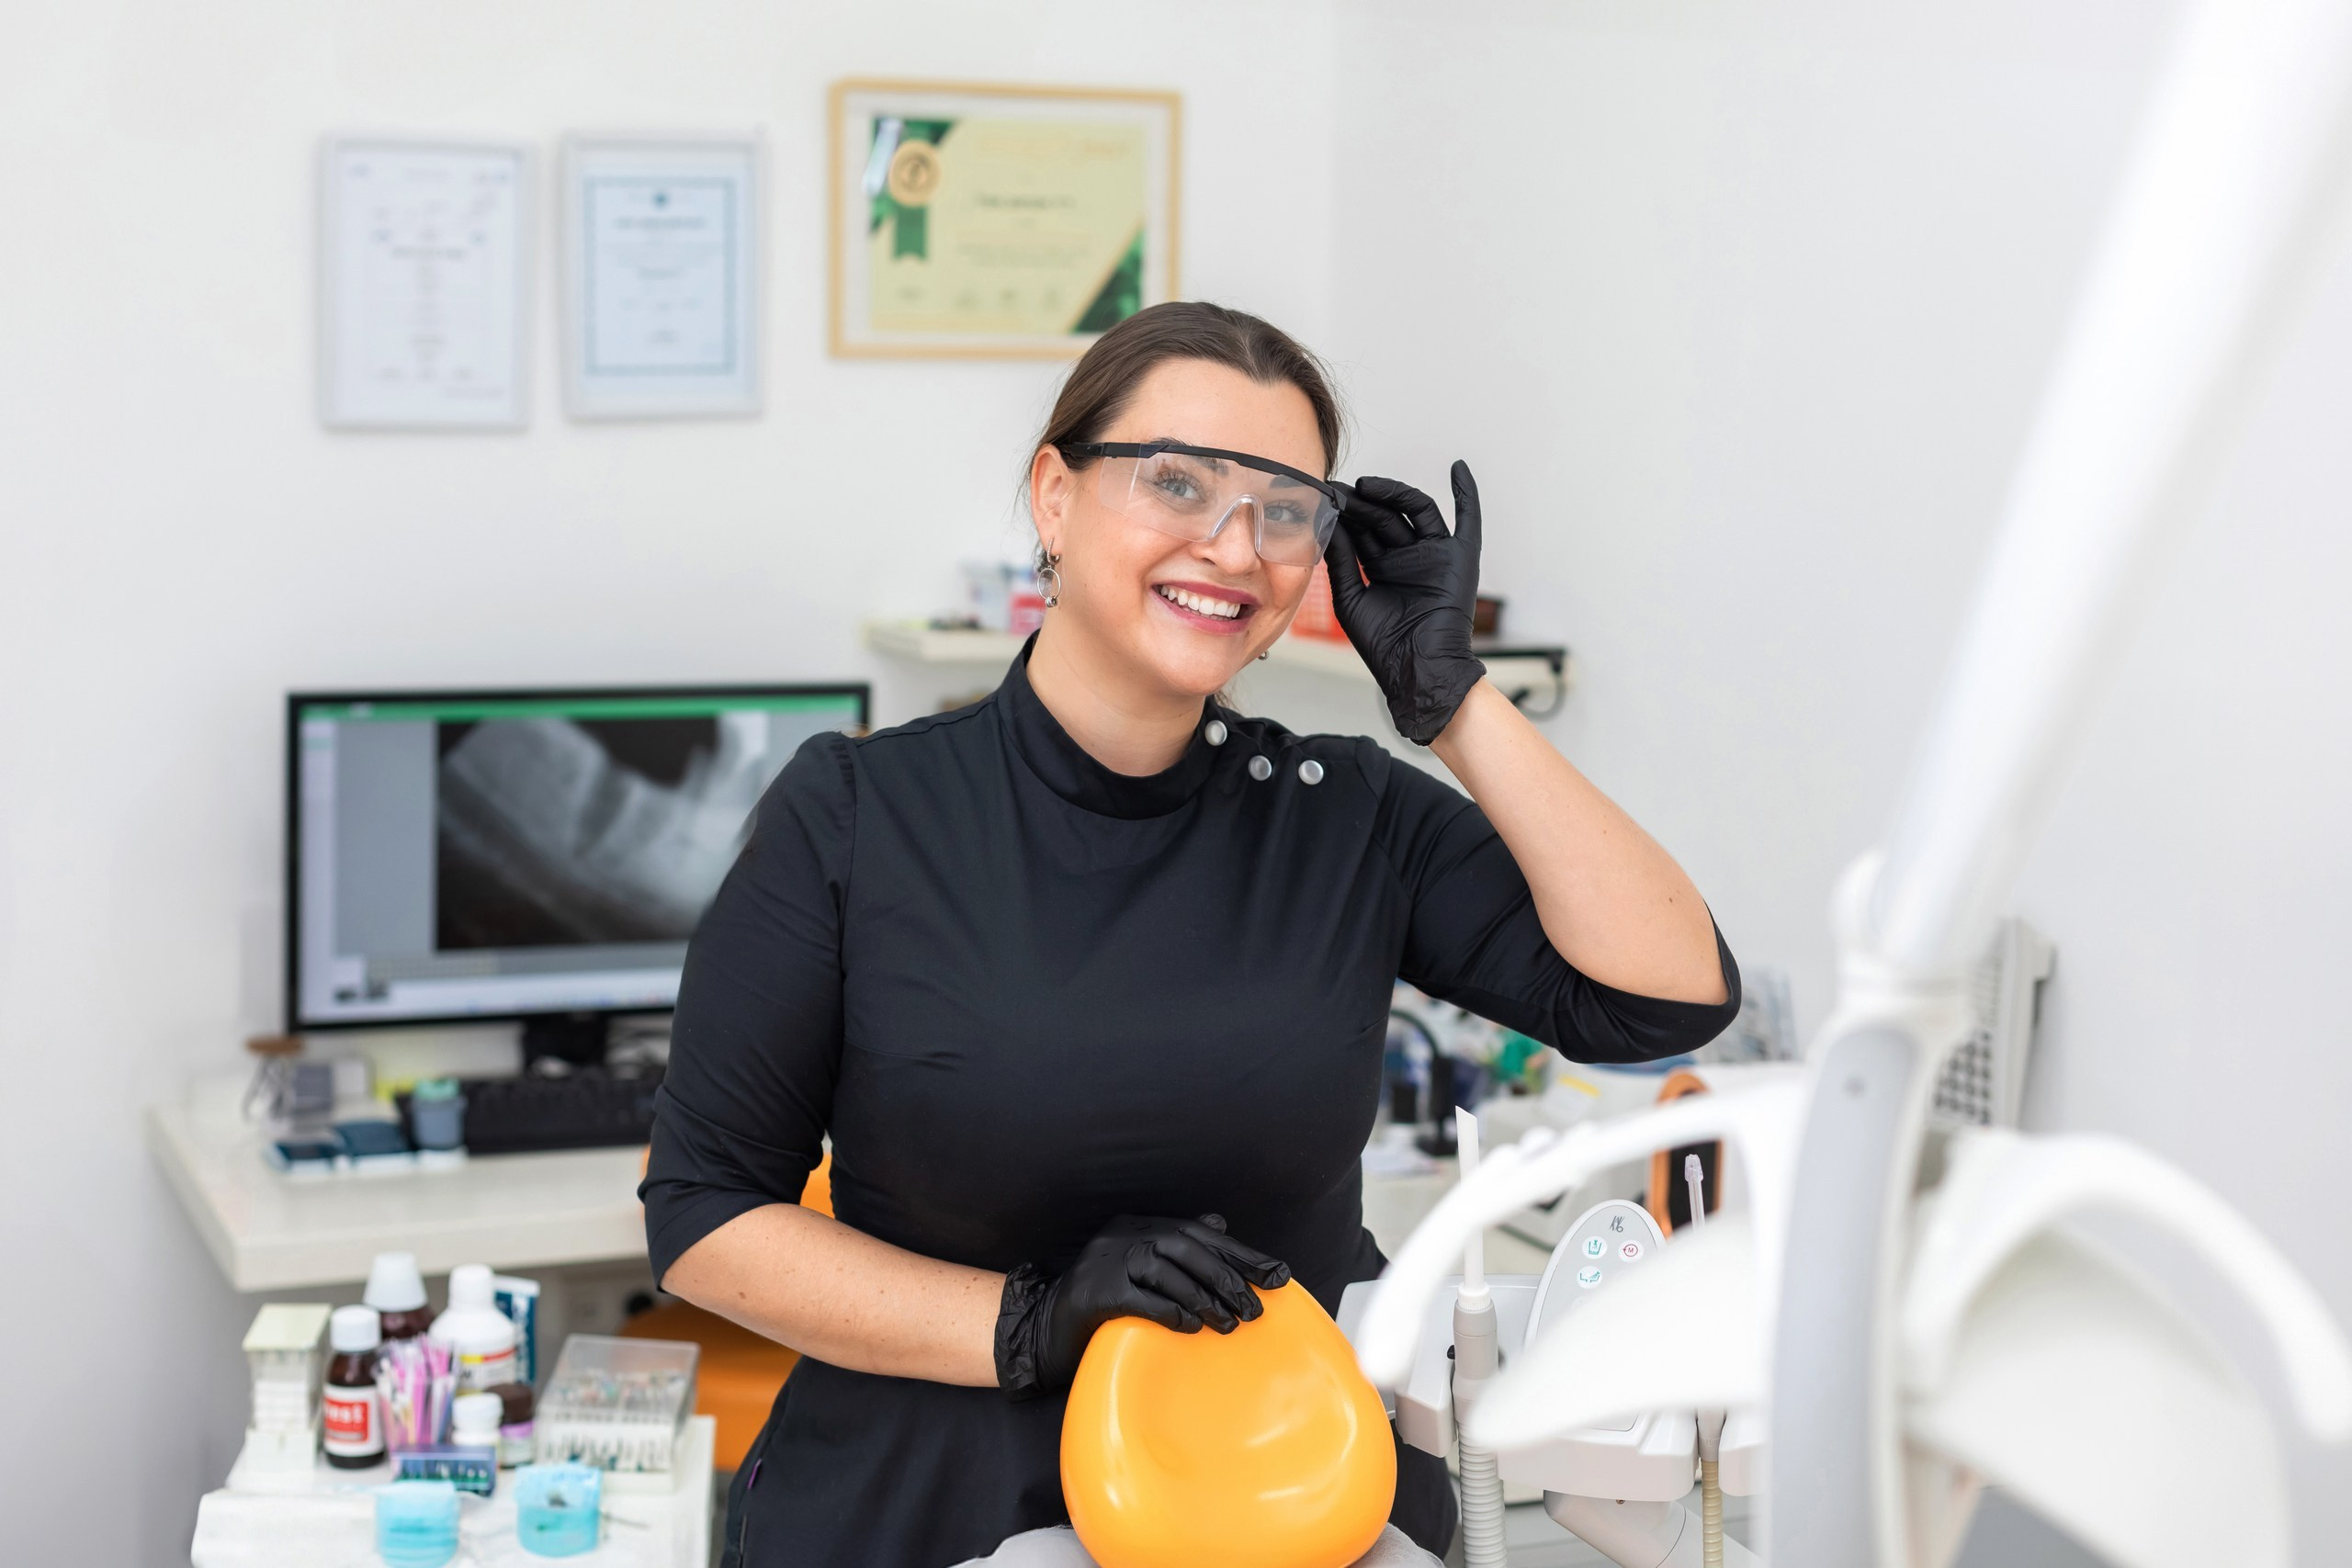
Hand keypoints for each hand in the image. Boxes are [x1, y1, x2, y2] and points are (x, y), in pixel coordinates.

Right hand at [995, 1214, 1290, 1398]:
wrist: (1043, 1330)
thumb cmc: (1101, 1303)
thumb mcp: (1140, 1270)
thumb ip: (1175, 1246)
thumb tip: (1220, 1222)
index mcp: (1139, 1225)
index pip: (1200, 1234)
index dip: (1241, 1254)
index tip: (1278, 1276)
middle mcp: (1123, 1234)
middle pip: (1187, 1248)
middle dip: (1228, 1278)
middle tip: (1256, 1309)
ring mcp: (1106, 1260)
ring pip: (1167, 1271)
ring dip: (1205, 1299)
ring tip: (1230, 1326)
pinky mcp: (1094, 1290)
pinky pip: (1141, 1297)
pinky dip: (1171, 1311)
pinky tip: (1191, 1327)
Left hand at [1325, 461, 1486, 744]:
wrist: (1416, 670)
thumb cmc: (1383, 645)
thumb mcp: (1350, 597)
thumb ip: (1341, 561)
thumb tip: (1326, 523)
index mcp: (1380, 566)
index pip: (1362, 530)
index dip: (1344, 513)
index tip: (1322, 497)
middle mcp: (1407, 557)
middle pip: (1385, 516)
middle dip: (1361, 503)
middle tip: (1339, 491)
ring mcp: (1433, 555)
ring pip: (1415, 511)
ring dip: (1393, 494)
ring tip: (1366, 486)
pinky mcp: (1460, 558)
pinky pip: (1467, 520)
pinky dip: (1466, 493)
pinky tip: (1458, 468)